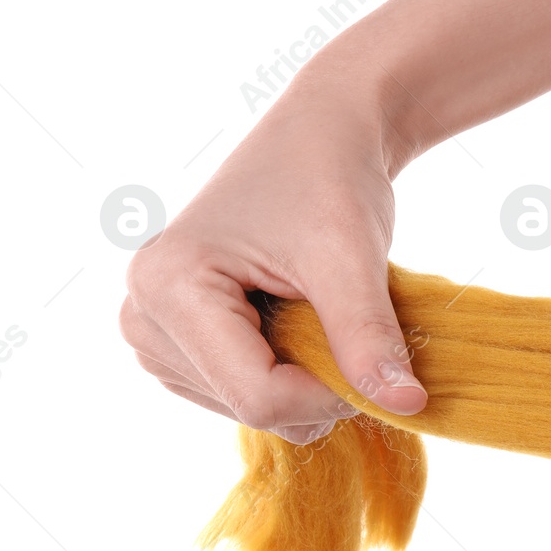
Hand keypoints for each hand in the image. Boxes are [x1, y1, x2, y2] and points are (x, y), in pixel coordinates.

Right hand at [119, 71, 425, 443]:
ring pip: (251, 410)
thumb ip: (369, 338)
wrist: (318, 141)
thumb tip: (407, 405)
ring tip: (311, 306)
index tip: (375, 356)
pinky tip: (293, 319)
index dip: (332, 394)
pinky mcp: (177, 347)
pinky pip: (246, 396)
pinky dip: (288, 373)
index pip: (258, 397)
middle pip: (251, 408)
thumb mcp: (350, 259)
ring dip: (304, 377)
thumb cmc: (328, 182)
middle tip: (341, 315)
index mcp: (167, 288)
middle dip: (316, 383)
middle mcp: (142, 317)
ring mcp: (154, 336)